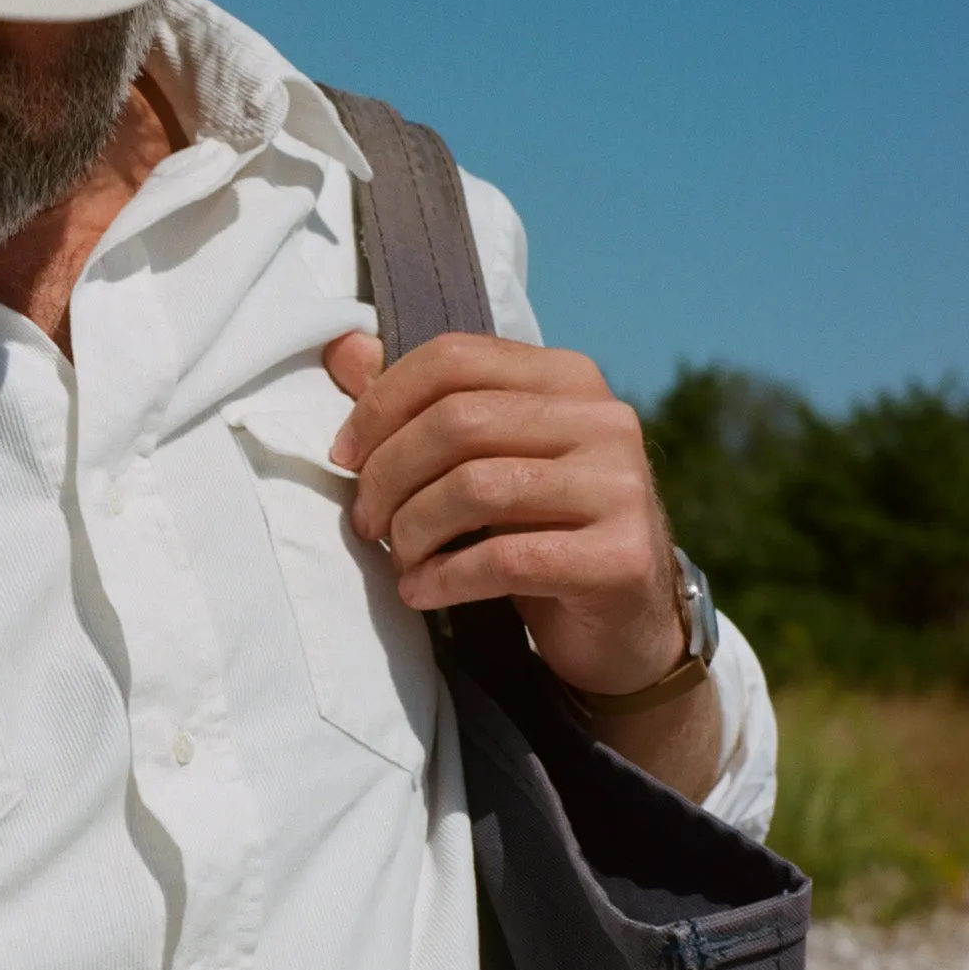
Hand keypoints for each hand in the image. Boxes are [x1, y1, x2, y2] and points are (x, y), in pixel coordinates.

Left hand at [323, 329, 686, 702]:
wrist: (625, 620)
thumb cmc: (539, 530)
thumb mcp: (484, 460)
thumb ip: (421, 404)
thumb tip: (343, 349)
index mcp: (569, 378)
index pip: (454, 358)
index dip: (381, 404)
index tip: (344, 456)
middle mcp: (604, 420)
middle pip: (457, 421)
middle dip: (388, 475)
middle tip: (365, 522)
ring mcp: (620, 486)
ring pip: (474, 488)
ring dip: (412, 531)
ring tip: (399, 561)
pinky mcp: (621, 556)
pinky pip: (504, 559)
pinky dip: (444, 579)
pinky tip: (421, 593)